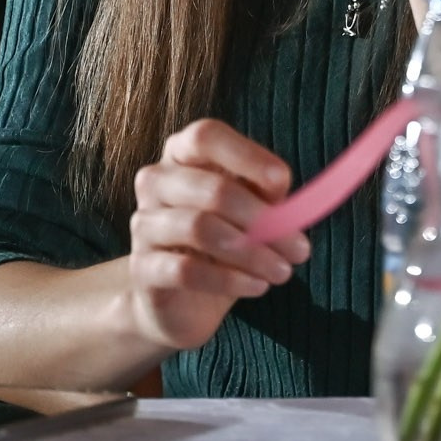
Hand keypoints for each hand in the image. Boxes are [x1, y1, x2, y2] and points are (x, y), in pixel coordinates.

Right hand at [126, 120, 307, 353]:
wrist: (182, 303)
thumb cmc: (222, 245)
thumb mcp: (250, 212)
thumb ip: (265, 193)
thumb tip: (280, 184)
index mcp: (182, 155)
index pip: (205, 136)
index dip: (245, 155)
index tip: (282, 181)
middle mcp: (156, 182)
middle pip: (211, 188)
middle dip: (262, 219)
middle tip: (299, 248)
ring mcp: (143, 224)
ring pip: (200, 229)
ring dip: (252, 253)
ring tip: (282, 271)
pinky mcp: (142, 268)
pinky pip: (186, 270)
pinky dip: (229, 279)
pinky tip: (257, 286)